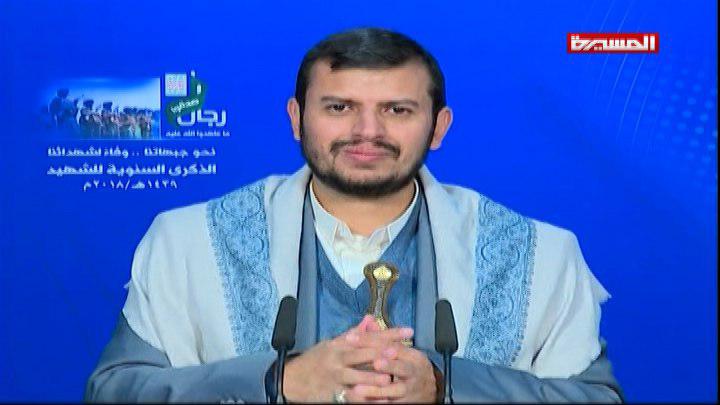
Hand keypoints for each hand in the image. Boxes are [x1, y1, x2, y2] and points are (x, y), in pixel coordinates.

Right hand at [283, 316, 413, 401]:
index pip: (369, 336)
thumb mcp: (332, 343)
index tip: (408, 331)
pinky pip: (352, 398)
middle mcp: (338, 358)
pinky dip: (366, 399)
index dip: (389, 333)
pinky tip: (378, 401)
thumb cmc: (315, 360)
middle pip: (364, 354)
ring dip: (374, 379)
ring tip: (389, 380)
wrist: (291, 379)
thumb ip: (354, 334)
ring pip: (358, 378)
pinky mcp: (333, 393)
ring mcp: (336, 377)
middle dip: (381, 354)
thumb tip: (370, 319)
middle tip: (398, 352)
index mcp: (341, 344)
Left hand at [347, 341, 438, 402]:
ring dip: (377, 390)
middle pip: (402, 368)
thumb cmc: (410, 367)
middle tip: (375, 362)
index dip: (372, 341)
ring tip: (357, 389)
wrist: (430, 391)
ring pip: (396, 390)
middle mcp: (414, 372)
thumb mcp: (403, 351)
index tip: (352, 338)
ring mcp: (411, 390)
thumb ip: (384, 337)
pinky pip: (391, 404)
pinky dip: (378, 403)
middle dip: (389, 365)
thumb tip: (368, 320)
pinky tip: (363, 402)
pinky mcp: (406, 403)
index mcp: (413, 356)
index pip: (393, 345)